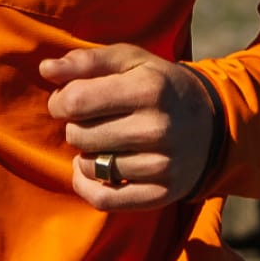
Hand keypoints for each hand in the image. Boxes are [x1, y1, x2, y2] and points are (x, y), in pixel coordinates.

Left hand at [42, 44, 218, 211]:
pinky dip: (86, 186)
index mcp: (149, 88)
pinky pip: (103, 199)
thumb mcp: (132, 61)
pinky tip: (91, 172)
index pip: (75, 101)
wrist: (213, 125)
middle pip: (79, 135)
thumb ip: (87, 61)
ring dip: (85, 155)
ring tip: (103, 143)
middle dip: (75, 127)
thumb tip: (46, 69)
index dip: (60, 102)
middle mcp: (157, 128)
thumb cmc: (160, 87)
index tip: (68, 101)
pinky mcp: (161, 194)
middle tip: (92, 122)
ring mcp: (161, 165)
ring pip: (89, 167)